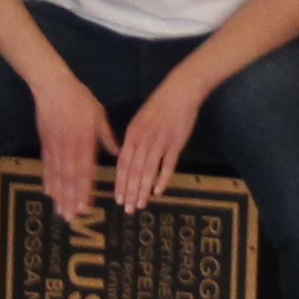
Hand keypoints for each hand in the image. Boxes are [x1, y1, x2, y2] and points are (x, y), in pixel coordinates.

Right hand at [33, 69, 121, 225]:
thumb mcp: (99, 116)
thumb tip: (118, 154)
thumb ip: (107, 137)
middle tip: (71, 217)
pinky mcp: (45, 144)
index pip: (86, 170)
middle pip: (70, 178)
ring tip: (60, 211)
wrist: (53, 88)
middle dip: (71, 199)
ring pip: (57, 176)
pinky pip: (46, 166)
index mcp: (85, 142)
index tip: (87, 205)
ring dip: (59, 195)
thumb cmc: (80, 100)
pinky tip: (48, 193)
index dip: (85, 189)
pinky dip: (47, 180)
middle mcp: (69, 149)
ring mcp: (55, 148)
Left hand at [111, 69, 208, 213]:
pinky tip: (158, 191)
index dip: (120, 182)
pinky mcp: (176, 143)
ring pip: (148, 170)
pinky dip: (162, 179)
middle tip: (128, 208)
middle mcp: (143, 139)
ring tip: (141, 204)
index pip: (122, 163)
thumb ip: (133, 139)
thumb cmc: (160, 104)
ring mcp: (160, 142)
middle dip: (130, 191)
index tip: (118, 198)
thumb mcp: (140, 120)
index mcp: (132, 134)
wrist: (180, 90)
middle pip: (134, 170)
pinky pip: (167, 164)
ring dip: (143, 189)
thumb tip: (124, 157)